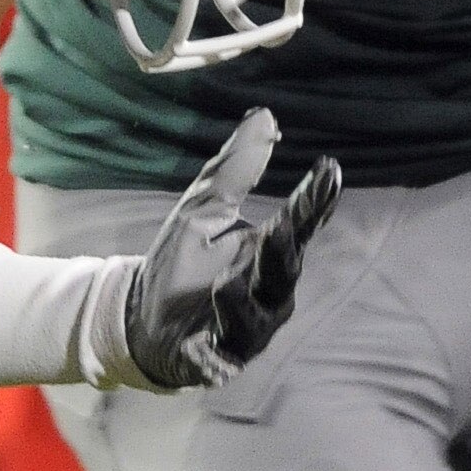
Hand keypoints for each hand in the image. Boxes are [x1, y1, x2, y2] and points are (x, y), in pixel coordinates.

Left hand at [121, 112, 341, 390]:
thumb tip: (266, 115)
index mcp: (269, 252)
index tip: (329, 170)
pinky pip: (231, 342)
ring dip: (251, 285)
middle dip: (288, 244)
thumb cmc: (180, 263)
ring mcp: (252, 325)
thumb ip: (235, 169)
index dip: (315, 199)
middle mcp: (271, 290)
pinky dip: (225, 324)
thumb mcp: (202, 208)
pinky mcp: (226, 354)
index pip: (298, 222)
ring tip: (239, 264)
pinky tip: (217, 304)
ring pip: (262, 307)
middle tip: (286, 222)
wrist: (141, 320)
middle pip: (287, 267)